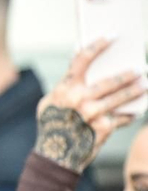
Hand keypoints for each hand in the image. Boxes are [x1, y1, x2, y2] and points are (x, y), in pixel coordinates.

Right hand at [34, 38, 144, 172]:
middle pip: (111, 80)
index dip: (98, 45)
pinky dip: (129, 114)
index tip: (112, 35)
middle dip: (128, 74)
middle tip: (141, 68)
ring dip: (136, 90)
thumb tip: (79, 60)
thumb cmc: (53, 124)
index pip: (82, 59)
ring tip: (145, 84)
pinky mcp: (104, 128)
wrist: (55, 155)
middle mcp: (79, 99)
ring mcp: (93, 114)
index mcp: (65, 89)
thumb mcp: (52, 102)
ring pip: (121, 97)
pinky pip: (122, 117)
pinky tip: (136, 111)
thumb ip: (66, 84)